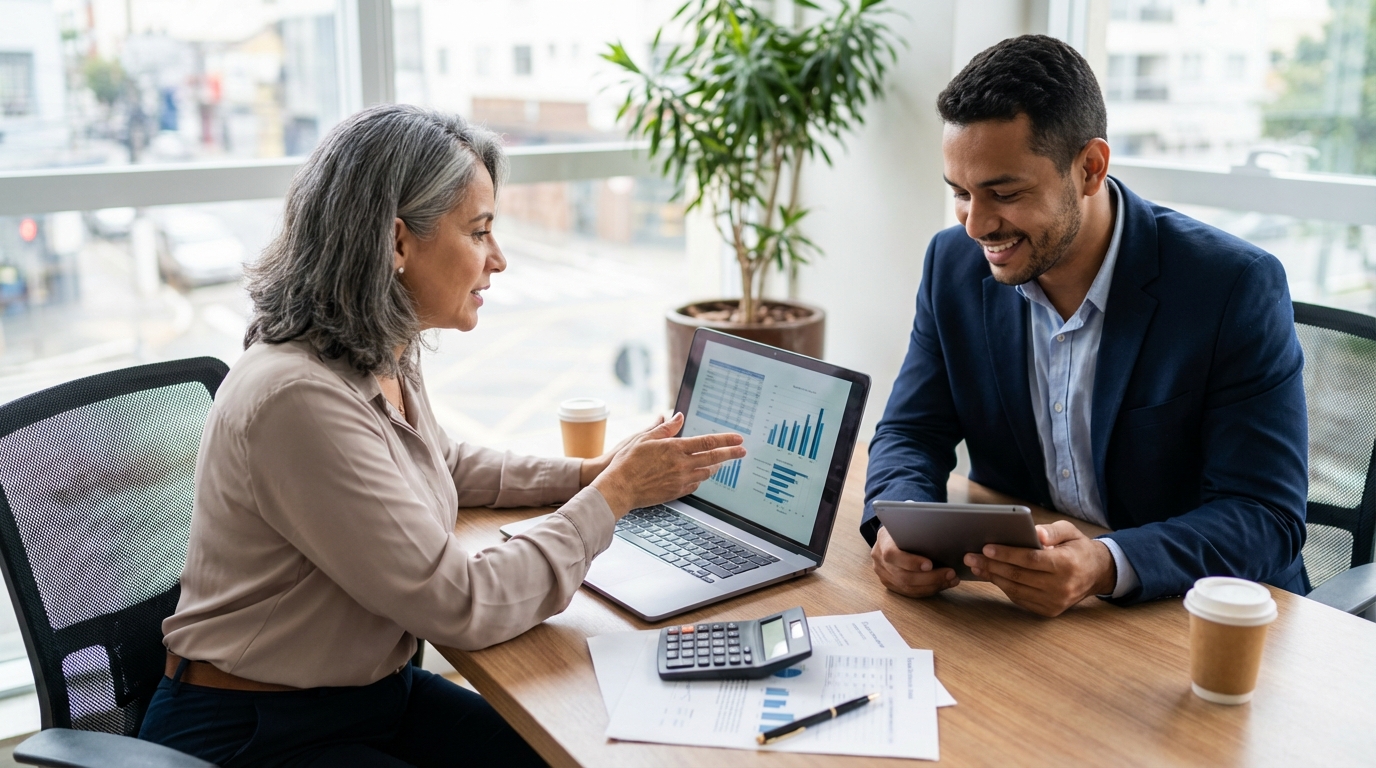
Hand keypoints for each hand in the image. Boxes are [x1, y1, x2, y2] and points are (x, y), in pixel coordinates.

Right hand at [590, 413, 745, 516]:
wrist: (619, 489)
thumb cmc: (627, 462)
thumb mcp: (644, 438)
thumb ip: (665, 428)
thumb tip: (678, 416)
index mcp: (675, 449)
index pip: (707, 442)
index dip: (725, 440)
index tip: (738, 439)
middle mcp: (681, 465)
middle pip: (714, 458)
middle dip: (731, 454)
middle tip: (743, 452)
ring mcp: (680, 481)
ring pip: (706, 473)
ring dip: (716, 467)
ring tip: (721, 463)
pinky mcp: (676, 493)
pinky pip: (696, 485)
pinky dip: (701, 478)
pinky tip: (700, 475)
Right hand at [870, 526, 959, 597]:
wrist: (889, 537)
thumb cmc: (903, 528)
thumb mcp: (907, 523)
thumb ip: (917, 529)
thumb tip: (941, 531)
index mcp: (883, 542)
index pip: (892, 555)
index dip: (911, 562)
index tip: (930, 564)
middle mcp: (879, 561)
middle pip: (903, 576)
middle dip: (930, 577)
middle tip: (950, 573)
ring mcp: (883, 575)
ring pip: (908, 587)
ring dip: (932, 586)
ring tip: (951, 579)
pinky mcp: (890, 584)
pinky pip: (909, 592)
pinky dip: (928, 590)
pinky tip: (942, 584)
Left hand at [963, 521, 1115, 616]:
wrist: (1097, 574)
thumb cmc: (1078, 548)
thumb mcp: (1070, 532)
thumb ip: (1051, 531)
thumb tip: (1035, 532)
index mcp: (1067, 565)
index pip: (1031, 560)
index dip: (1007, 554)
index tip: (986, 547)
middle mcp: (1061, 587)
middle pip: (1018, 576)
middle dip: (991, 565)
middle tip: (970, 556)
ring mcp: (1055, 602)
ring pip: (1016, 589)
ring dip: (993, 577)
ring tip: (976, 565)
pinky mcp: (1049, 611)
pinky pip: (1020, 598)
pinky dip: (1003, 587)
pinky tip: (991, 576)